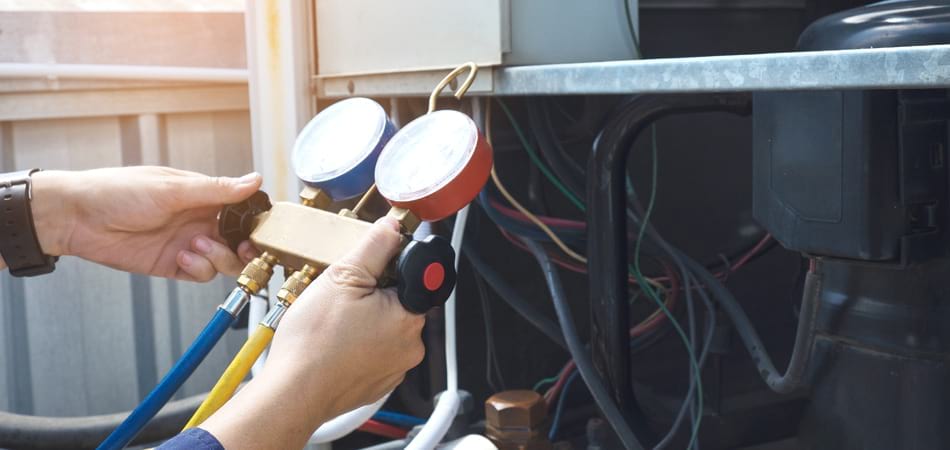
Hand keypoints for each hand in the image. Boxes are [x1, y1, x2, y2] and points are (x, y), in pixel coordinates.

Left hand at [25, 166, 260, 280]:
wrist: (77, 218)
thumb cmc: (118, 191)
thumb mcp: (172, 188)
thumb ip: (216, 190)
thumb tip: (254, 180)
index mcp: (202, 195)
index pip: (241, 209)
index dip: (254, 221)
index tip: (261, 230)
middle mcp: (198, 219)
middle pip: (238, 239)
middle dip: (244, 246)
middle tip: (241, 247)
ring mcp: (187, 243)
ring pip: (224, 260)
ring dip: (218, 257)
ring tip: (197, 246)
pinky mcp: (173, 264)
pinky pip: (201, 274)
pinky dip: (198, 268)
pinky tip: (181, 256)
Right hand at [201, 217, 425, 449]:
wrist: (292, 393)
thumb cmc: (313, 343)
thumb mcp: (342, 277)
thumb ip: (374, 247)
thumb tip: (392, 228)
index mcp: (409, 317)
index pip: (415, 278)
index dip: (390, 268)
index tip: (370, 271)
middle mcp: (411, 346)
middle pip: (399, 302)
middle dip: (374, 294)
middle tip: (343, 297)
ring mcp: (395, 368)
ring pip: (385, 328)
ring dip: (364, 320)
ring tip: (333, 322)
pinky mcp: (377, 383)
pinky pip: (373, 353)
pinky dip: (357, 345)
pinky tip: (333, 342)